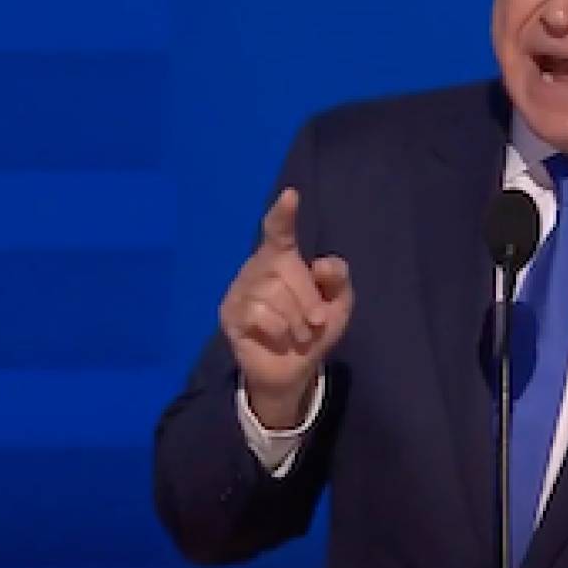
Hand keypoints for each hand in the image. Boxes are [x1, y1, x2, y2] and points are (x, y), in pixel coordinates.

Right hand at [218, 188, 354, 428]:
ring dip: (296, 320)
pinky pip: (260, 315)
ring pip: (272, 293)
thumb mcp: (337, 305)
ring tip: (297, 334)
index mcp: (282, 258)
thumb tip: (320, 266)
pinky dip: (279, 331)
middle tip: (316, 322)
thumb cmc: (312, 330)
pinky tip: (279, 339)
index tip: (291, 196)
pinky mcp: (230, 315)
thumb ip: (337, 280)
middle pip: (284, 268)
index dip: (283, 215)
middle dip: (308, 299)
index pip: (279, 232)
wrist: (293, 372)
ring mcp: (239, 290)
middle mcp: (256, 267)